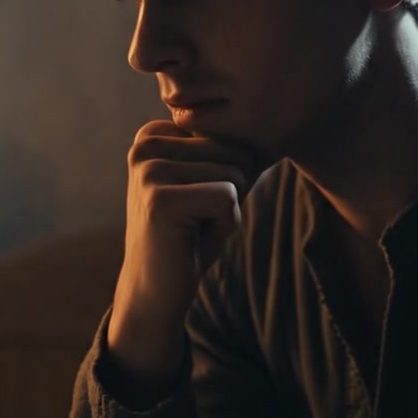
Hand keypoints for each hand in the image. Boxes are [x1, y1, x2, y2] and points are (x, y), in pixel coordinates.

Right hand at [108, 120, 263, 389]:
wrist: (156, 291)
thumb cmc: (190, 235)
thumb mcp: (208, 182)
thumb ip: (228, 151)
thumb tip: (273, 126)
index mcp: (152, 134)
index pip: (228, 136)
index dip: (227, 176)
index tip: (194, 202)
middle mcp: (145, 145)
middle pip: (233, 152)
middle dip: (230, 192)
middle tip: (194, 219)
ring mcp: (149, 170)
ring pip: (233, 175)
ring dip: (226, 211)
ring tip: (192, 228)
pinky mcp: (160, 199)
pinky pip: (229, 198)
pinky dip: (224, 226)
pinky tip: (193, 239)